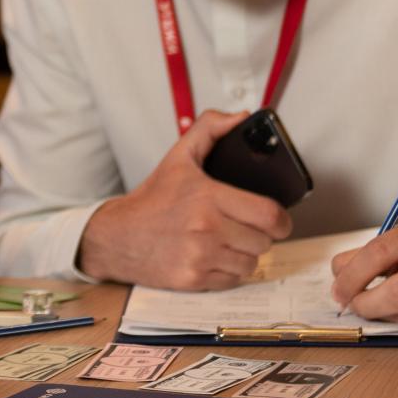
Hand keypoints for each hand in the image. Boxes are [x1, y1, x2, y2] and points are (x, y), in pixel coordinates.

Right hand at [77, 109, 292, 288]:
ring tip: (228, 242)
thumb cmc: (151, 200)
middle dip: (260, 235)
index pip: (269, 214)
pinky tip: (214, 257)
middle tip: (245, 227)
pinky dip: (229, 271)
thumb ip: (210, 129)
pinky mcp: (193, 279)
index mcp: (207, 196)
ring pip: (252, 263)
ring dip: (245, 254)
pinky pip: (233, 280)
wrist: (115, 237)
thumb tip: (240, 117)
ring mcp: (199, 256)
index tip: (277, 219)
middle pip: (264, 241)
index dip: (281, 219)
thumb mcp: (178, 157)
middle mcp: (205, 228)